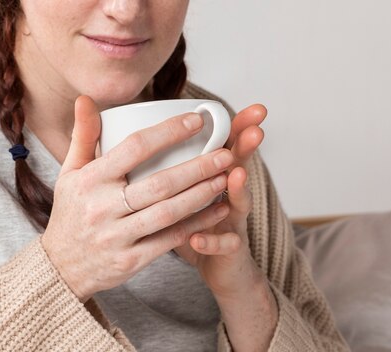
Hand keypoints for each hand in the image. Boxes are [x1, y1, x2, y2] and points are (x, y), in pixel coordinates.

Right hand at [41, 96, 232, 301]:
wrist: (62, 266)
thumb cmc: (71, 213)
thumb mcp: (69, 173)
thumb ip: (83, 136)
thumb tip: (85, 99)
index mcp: (91, 180)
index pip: (134, 148)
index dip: (168, 132)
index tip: (196, 121)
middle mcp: (103, 207)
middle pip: (159, 183)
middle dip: (197, 167)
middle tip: (225, 154)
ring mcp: (117, 236)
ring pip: (168, 212)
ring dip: (201, 194)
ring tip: (226, 177)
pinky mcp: (130, 260)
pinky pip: (169, 240)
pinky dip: (197, 225)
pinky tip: (218, 210)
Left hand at [173, 103, 267, 296]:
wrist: (220, 271)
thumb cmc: (195, 227)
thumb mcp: (181, 196)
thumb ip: (166, 170)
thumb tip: (134, 141)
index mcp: (214, 180)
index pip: (226, 147)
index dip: (236, 127)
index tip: (249, 107)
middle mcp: (227, 198)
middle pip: (240, 167)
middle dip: (247, 148)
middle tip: (256, 129)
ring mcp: (232, 224)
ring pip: (239, 204)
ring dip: (238, 189)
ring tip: (235, 174)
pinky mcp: (229, 252)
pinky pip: (223, 246)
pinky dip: (212, 240)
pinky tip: (197, 237)